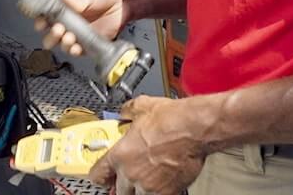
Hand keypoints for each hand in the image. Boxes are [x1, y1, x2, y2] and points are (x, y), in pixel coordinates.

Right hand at [34, 0, 124, 56]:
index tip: (41, 22)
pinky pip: (76, 51)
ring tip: (69, 37)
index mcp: (65, 10)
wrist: (122, 6)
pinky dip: (74, 50)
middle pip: (51, 35)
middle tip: (57, 30)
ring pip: (62, 45)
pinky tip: (76, 46)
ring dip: (62, 43)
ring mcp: (77, 35)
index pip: (46, 18)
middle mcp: (68, 24)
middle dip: (51, 35)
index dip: (40, 21)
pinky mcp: (87, 44)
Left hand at [89, 96, 207, 194]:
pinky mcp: (168, 192)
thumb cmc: (172, 119)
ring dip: (141, 191)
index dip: (99, 176)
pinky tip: (164, 181)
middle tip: (129, 179)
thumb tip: (125, 112)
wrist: (195, 129)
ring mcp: (150, 186)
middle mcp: (132, 174)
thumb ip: (128, 112)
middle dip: (123, 185)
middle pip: (119, 191)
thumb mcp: (142, 106)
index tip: (103, 176)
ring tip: (148, 181)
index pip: (98, 175)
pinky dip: (159, 192)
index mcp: (120, 155)